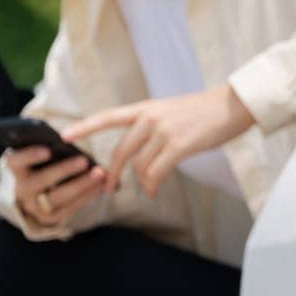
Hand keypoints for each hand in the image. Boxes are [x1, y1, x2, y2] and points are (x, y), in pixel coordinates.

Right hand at [8, 145, 106, 228]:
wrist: (38, 192)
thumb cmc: (44, 162)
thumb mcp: (41, 153)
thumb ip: (49, 145)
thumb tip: (69, 136)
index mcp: (16, 169)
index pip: (15, 161)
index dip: (29, 155)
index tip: (48, 150)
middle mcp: (20, 190)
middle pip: (40, 181)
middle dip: (63, 170)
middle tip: (84, 161)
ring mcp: (33, 207)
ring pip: (56, 198)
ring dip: (81, 185)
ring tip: (100, 173)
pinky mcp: (48, 219)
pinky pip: (68, 209)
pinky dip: (86, 196)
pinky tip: (101, 185)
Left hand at [62, 83, 256, 198]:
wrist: (232, 105)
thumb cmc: (205, 111)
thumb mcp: (171, 112)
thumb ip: (151, 128)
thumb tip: (140, 157)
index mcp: (146, 108)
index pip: (108, 117)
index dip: (84, 127)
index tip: (64, 136)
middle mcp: (150, 117)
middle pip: (121, 151)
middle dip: (113, 174)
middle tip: (110, 188)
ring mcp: (163, 130)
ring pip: (140, 165)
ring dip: (143, 181)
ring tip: (150, 186)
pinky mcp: (178, 145)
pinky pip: (156, 172)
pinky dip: (153, 184)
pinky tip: (155, 190)